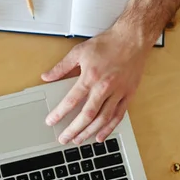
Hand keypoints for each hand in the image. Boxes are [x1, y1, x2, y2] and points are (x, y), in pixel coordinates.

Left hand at [41, 26, 151, 144]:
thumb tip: (46, 77)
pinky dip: (109, 128)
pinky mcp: (129, 94)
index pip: (71, 100)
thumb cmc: (107, 43)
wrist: (132, 39)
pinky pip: (119, 116)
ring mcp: (118, 92)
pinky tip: (101, 136)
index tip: (51, 121)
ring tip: (79, 140)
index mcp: (90, 77)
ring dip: (90, 132)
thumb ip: (61, 67)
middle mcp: (105, 87)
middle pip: (87, 115)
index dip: (60, 113)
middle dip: (74, 129)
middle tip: (64, 139)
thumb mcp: (79, 52)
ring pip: (103, 118)